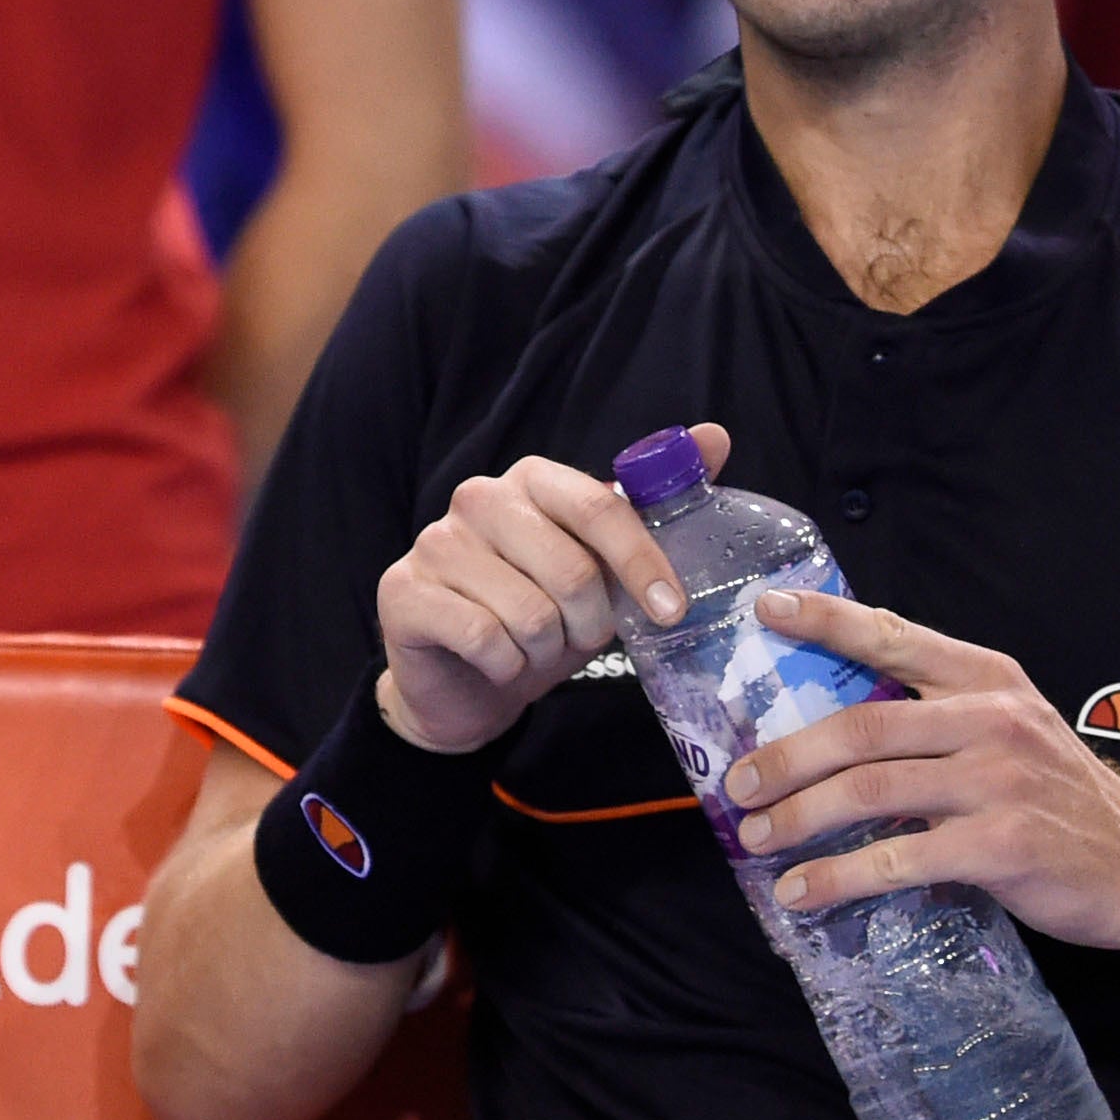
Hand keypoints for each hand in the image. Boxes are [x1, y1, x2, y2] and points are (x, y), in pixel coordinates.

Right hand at [372, 426, 726, 754]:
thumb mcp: (601, 568)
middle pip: (570, 569)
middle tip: (579, 638)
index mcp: (531, 479)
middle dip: (589, 623)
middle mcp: (477, 497)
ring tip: (531, 649)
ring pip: (530, 614)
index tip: (670, 610)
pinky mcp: (404, 592)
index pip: (601, 508)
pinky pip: (485, 639)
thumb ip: (649, 507)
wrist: (465, 683)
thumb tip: (715, 435)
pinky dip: (505, 666)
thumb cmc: (542, 617)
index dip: (642, 562)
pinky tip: (495, 663)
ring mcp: (435, 542)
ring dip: (544, 650)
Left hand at [723, 589, 1119, 960]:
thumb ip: (935, 714)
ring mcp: (997, 784)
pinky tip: (802, 892)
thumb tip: (828, 725)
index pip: (894, 638)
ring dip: (799, 817)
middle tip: (736, 783)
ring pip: (869, 791)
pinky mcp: (1000, 848)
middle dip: (786, 757)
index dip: (827, 621)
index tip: (767, 610)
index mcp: (987, 679)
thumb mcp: (1008, 728)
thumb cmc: (1053, 795)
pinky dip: (838, 878)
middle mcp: (991, 721)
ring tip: (755, 836)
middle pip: (862, 728)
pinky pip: (897, 859)